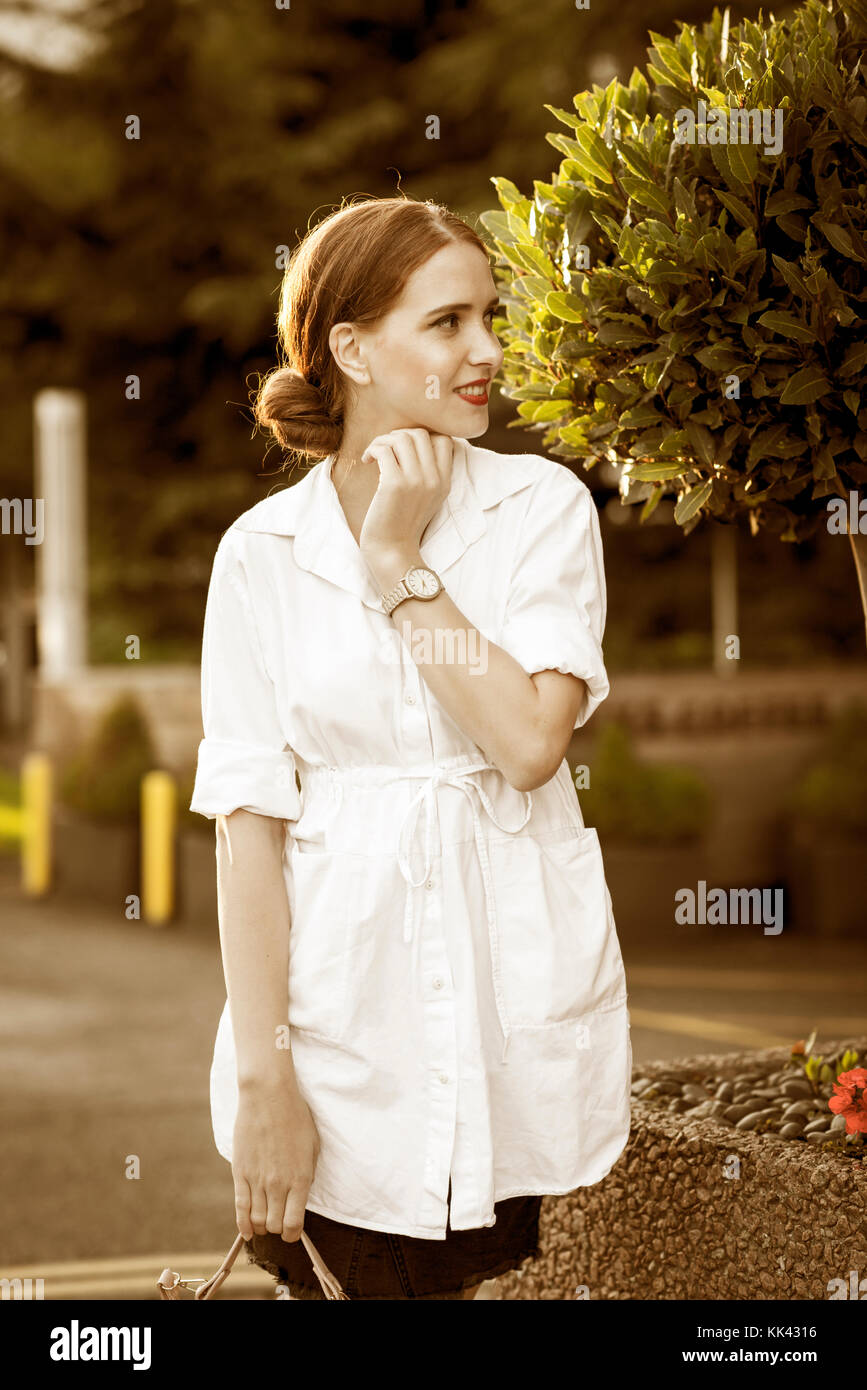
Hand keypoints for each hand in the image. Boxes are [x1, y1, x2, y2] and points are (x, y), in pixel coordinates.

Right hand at [232, 1081, 320, 1243]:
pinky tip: (246, 1230)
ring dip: (261, 1225)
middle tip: (279, 1221)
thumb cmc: (295, 1117)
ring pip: (257, 1220)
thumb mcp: (313, 1146)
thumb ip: (308, 1175)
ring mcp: (257, 1179)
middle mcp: (278, 1184)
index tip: (293, 1231)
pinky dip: (243, 1224)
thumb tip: (300, 1196)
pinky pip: (240, 1207)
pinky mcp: (240, 1172)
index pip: (294, 1224)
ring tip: (264, 1220)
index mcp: (300, 1179)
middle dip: (278, 1228)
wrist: (268, 1096)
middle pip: (275, 1225)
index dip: (293, 1234)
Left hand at [358, 428, 453, 563]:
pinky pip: (383, 450)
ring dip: (383, 441)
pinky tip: (366, 461)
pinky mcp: (394, 484)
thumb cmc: (402, 525)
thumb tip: (410, 443)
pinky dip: (372, 450)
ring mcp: (416, 481)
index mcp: (444, 482)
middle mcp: (434, 479)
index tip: (404, 450)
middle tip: (385, 451)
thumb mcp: (426, 498)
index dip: (422, 437)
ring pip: (401, 437)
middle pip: (420, 434)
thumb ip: (427, 474)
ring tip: (374, 455)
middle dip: (398, 436)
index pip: (444, 440)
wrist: (393, 551)